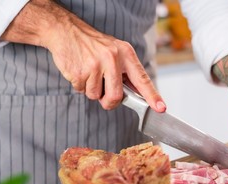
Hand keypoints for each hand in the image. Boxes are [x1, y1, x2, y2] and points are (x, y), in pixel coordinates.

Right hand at [0, 0, 165, 111]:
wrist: (67, 30)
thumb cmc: (94, 45)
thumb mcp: (116, 52)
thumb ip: (127, 73)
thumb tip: (137, 95)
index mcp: (126, 54)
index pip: (142, 79)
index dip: (153, 96)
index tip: (161, 108)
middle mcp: (112, 59)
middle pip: (116, 96)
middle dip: (109, 101)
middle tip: (104, 94)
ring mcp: (95, 65)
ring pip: (96, 96)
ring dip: (92, 90)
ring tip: (89, 72)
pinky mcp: (79, 71)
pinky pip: (82, 91)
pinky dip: (80, 85)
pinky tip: (80, 70)